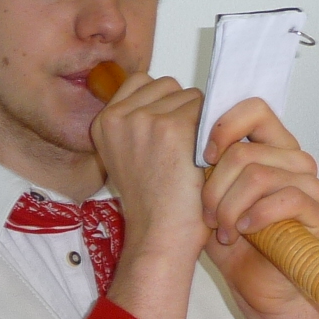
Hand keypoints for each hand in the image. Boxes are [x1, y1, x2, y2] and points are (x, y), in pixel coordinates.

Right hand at [91, 73, 209, 256]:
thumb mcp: (129, 157)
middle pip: (168, 86)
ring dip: (200, 120)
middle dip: (183, 110)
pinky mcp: (172, 127)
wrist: (161, 236)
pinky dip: (214, 132)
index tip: (170, 133)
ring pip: (190, 96)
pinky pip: (207, 111)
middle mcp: (119, 116)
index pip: (142, 82)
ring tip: (193, 155)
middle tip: (184, 149)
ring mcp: (144, 119)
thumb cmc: (154, 206)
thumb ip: (138, 124)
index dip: (163, 103)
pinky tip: (207, 158)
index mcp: (104, 122)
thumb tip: (170, 95)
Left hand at [199, 98, 318, 318]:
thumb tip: (185, 133)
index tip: (202, 157)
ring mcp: (312, 185)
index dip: (224, 127)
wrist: (255, 283)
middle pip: (246, 151)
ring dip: (230, 206)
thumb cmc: (233, 239)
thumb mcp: (210, 194)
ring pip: (259, 176)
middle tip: (206, 214)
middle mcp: (295, 160)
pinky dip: (256, 216)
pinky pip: (286, 199)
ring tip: (222, 230)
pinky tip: (243, 231)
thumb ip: (207, 163)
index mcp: (271, 146)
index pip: (254, 109)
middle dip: (214, 186)